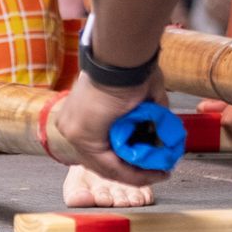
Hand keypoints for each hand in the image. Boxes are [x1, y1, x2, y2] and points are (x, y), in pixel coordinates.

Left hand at [48, 73, 173, 189]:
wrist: (122, 58)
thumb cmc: (131, 68)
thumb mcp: (142, 98)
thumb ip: (148, 120)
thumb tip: (159, 138)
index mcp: (80, 113)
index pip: (101, 148)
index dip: (127, 161)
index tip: (150, 163)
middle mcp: (71, 124)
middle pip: (103, 161)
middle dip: (134, 170)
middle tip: (157, 171)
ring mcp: (73, 131)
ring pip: (107, 166)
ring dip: (138, 174)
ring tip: (160, 173)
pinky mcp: (82, 137)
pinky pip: (109, 165)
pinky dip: (133, 173)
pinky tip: (153, 172)